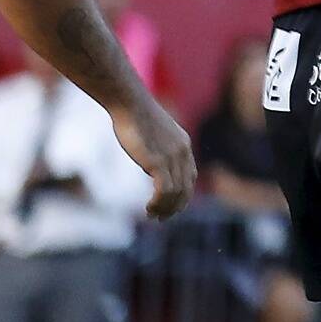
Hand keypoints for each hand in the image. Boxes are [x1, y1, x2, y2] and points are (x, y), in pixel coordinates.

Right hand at [115, 90, 196, 220]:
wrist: (130, 103)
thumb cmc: (134, 115)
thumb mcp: (153, 134)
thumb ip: (158, 150)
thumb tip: (152, 168)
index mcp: (183, 145)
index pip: (190, 176)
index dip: (183, 194)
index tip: (172, 205)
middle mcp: (182, 152)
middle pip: (187, 187)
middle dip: (176, 206)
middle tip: (162, 218)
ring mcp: (172, 157)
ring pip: (177, 192)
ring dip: (165, 208)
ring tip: (153, 216)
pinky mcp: (159, 161)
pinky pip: (165, 190)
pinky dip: (159, 203)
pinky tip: (149, 209)